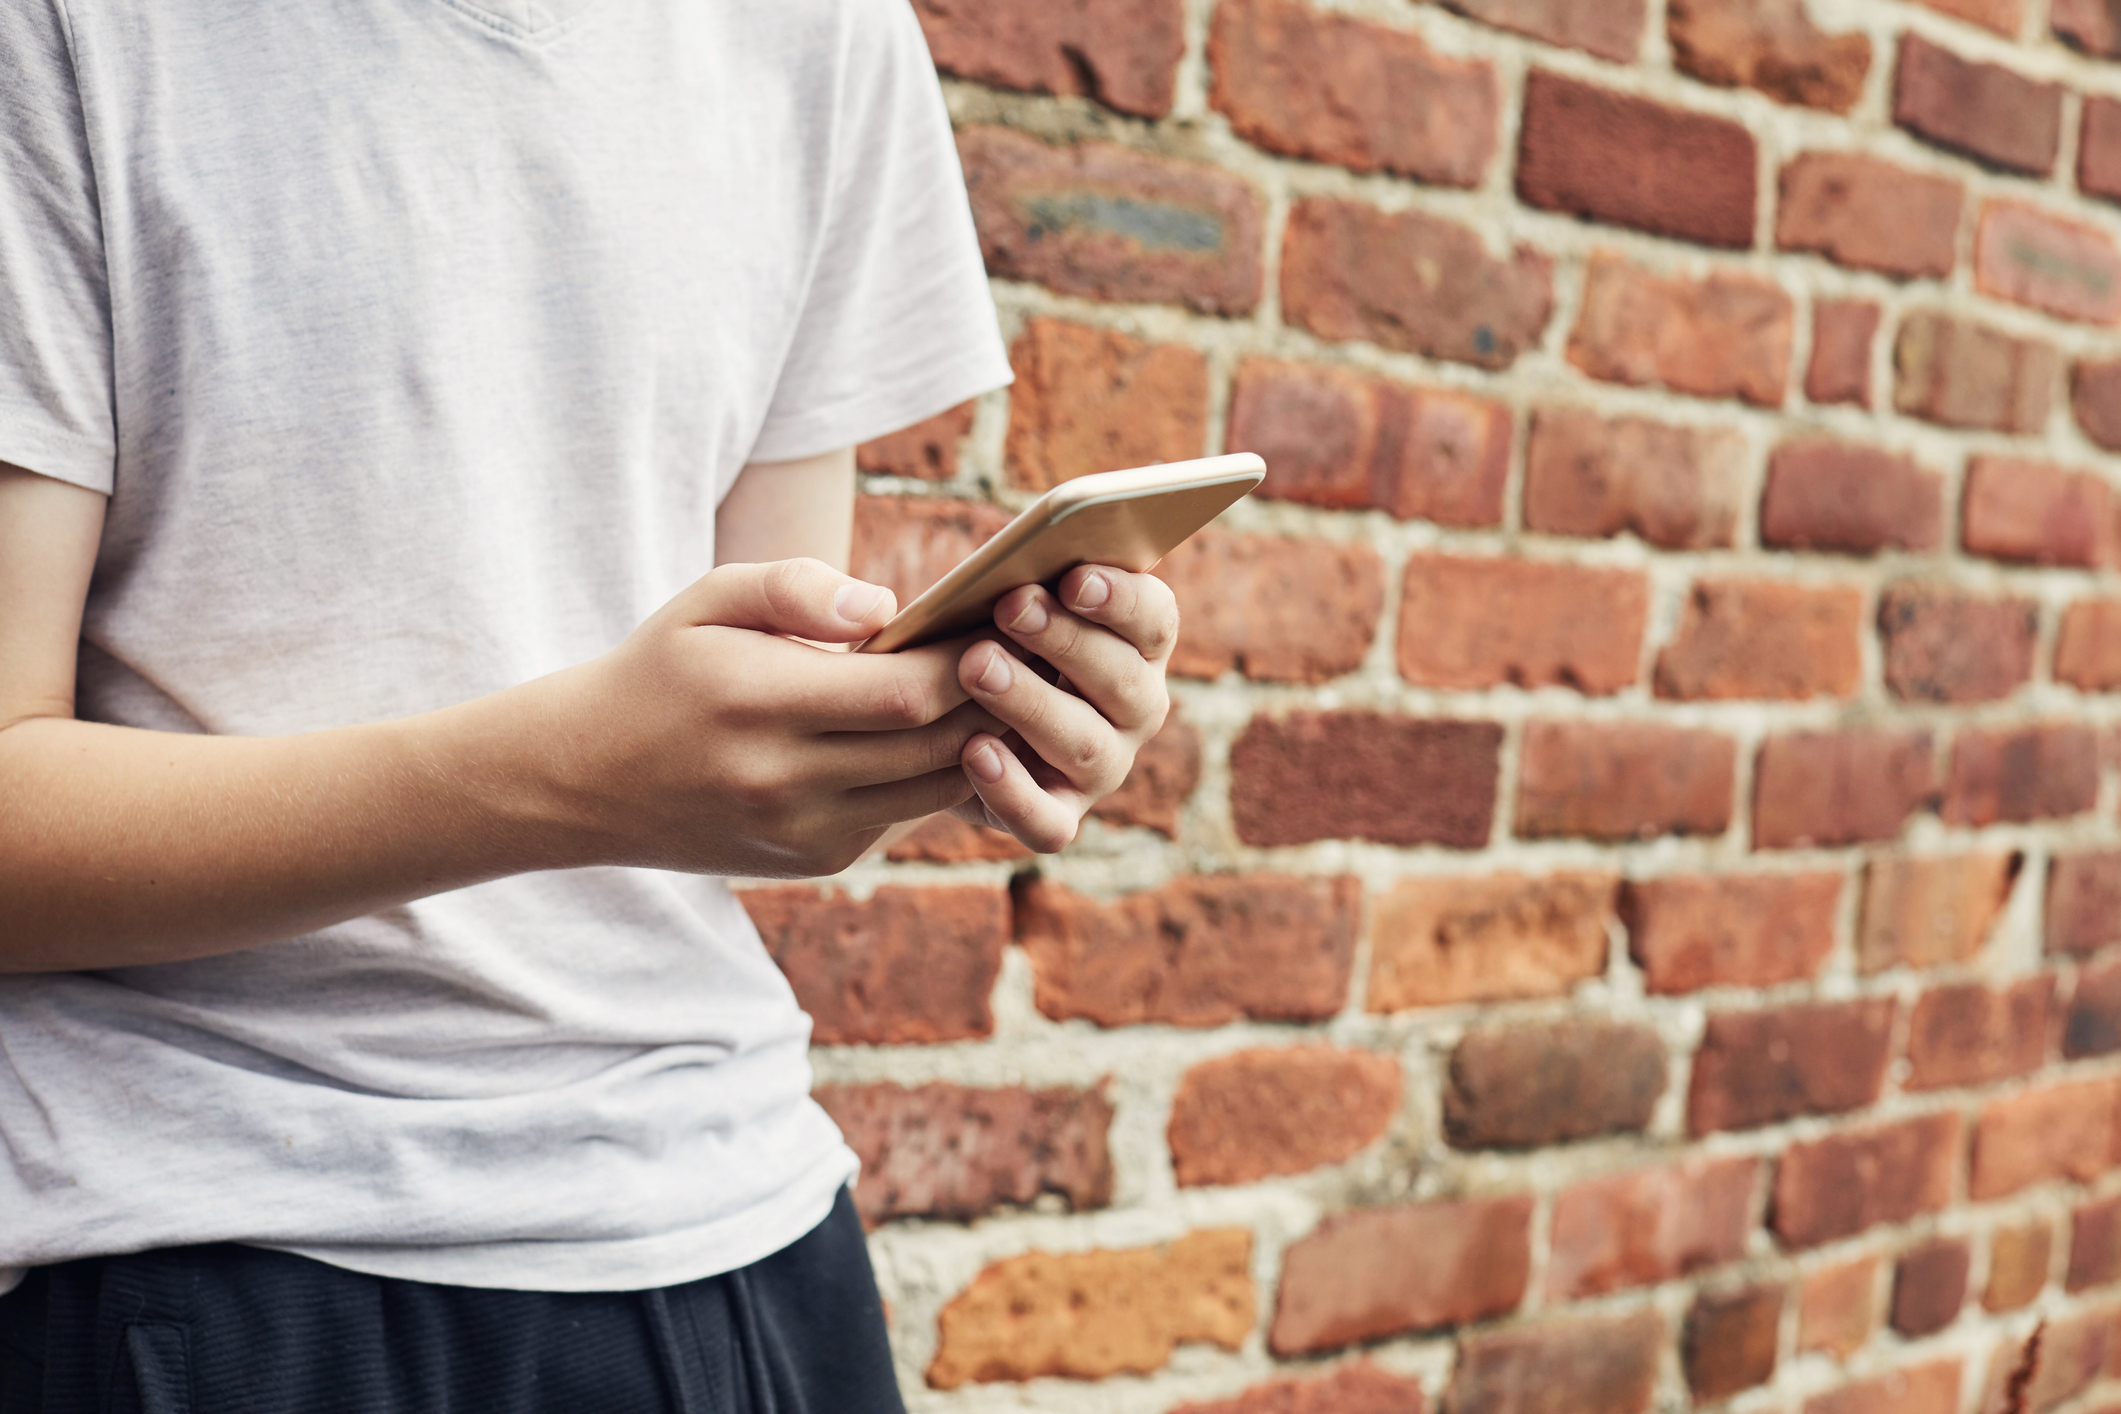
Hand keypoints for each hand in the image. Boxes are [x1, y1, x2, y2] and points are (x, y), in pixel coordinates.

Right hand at [537, 558, 993, 877]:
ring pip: (935, 788)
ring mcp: (803, 832)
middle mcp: (785, 781)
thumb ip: (796, 588)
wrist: (587, 779)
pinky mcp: (816, 859)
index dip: (968, 659)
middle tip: (1036, 651)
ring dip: (982, 741)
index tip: (1002, 617)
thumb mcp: (708, 600)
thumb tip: (889, 608)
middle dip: (995, 698)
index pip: (905, 691)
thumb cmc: (662, 670)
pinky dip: (938, 772)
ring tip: (1013, 687)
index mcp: (760, 704)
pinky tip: (956, 729)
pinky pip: (904, 812)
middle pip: (936, 745)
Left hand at [951, 564, 1176, 851]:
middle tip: (1010, 607)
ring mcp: (1102, 768)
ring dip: (1032, 702)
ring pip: (1086, 745)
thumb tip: (1013, 565)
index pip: (1155, 618)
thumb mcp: (1010, 602)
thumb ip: (1027, 578)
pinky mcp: (1058, 817)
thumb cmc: (990, 639)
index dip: (1121, 597)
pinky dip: (1012, 791)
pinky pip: (1047, 821)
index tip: (1074, 576)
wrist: (948, 726)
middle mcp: (1134, 710)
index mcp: (1138, 645)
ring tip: (976, 667)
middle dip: (1066, 640)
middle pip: (1122, 678)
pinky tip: (974, 752)